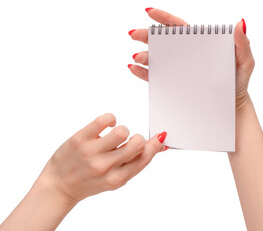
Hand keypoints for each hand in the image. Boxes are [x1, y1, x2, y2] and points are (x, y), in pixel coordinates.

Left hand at [38, 113, 166, 203]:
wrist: (59, 187)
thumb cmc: (90, 182)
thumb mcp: (116, 178)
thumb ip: (136, 162)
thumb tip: (158, 145)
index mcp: (117, 179)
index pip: (145, 158)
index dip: (155, 145)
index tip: (159, 137)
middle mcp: (105, 167)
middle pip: (137, 143)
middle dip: (138, 138)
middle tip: (129, 141)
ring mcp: (91, 153)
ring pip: (122, 131)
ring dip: (123, 130)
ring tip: (114, 136)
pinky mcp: (80, 139)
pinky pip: (103, 120)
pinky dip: (110, 119)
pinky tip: (106, 126)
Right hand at [128, 8, 254, 109]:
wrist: (232, 108)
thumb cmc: (239, 82)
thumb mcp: (245, 61)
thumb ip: (242, 43)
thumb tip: (240, 23)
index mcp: (200, 44)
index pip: (180, 28)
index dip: (164, 18)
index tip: (149, 12)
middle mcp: (186, 55)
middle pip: (163, 41)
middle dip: (146, 35)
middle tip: (134, 35)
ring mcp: (178, 69)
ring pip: (157, 58)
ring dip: (144, 56)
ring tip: (138, 57)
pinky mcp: (174, 84)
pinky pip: (155, 77)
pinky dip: (142, 73)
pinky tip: (134, 69)